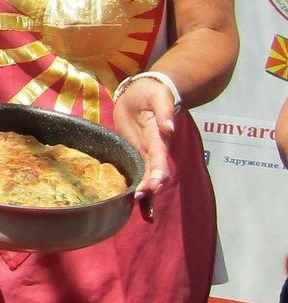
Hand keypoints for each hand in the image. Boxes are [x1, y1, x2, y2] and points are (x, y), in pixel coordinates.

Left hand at [112, 75, 178, 220]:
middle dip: (149, 187)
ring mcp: (144, 153)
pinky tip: (137, 206)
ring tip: (142, 209)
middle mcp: (153, 149)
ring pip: (147, 176)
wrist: (141, 92)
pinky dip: (140, 189)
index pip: (159, 157)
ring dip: (145, 193)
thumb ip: (164, 111)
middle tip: (140, 199)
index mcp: (158, 137)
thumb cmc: (152, 93)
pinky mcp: (134, 153)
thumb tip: (169, 127)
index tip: (155, 184)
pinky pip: (138, 172)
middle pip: (153, 172)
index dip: (158, 171)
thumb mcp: (158, 97)